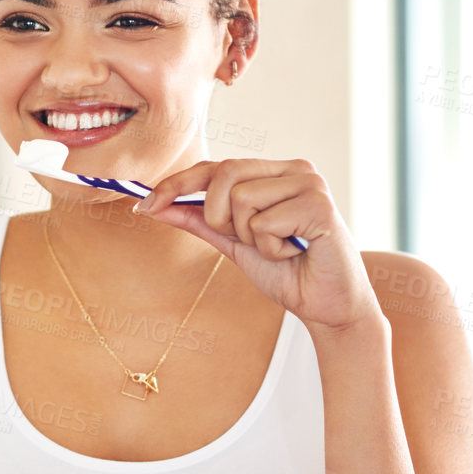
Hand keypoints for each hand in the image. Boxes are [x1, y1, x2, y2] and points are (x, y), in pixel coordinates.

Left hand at [133, 158, 383, 331]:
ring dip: (250, 237)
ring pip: (241, 198)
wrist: (328, 306)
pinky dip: (271, 248)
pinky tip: (293, 253)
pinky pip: (264, 222)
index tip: (145, 204)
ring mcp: (309, 183)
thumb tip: (154, 204)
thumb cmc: (288, 273)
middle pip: (224, 174)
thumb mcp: (234, 244)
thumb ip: (199, 221)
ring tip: (278, 248)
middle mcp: (294, 169)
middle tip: (246, 241)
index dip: (177, 184)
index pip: (215, 167)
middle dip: (218, 215)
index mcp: (274, 173)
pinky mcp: (320, 204)